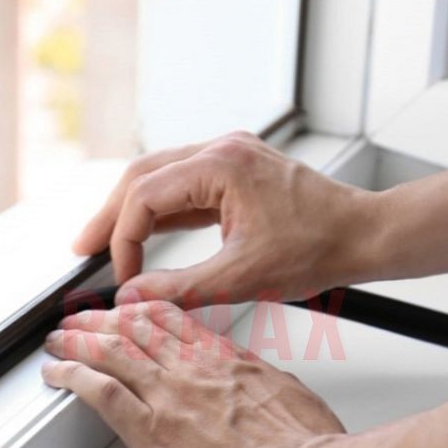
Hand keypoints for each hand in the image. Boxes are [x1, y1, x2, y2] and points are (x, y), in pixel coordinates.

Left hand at [42, 299, 345, 447]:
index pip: (172, 320)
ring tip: (57, 340)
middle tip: (79, 320)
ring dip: (77, 341)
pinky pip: (101, 392)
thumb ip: (260, 382)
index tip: (126, 311)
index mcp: (226, 358)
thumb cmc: (305, 447)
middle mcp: (193, 368)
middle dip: (100, 320)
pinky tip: (56, 373)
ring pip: (111, 350)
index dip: (140, 311)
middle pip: (134, 328)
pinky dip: (73, 376)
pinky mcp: (152, 431)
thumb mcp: (288, 393)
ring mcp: (170, 396)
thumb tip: (254, 381)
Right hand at [72, 131, 381, 306]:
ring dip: (134, 211)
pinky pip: (187, 186)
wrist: (364, 235)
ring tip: (106, 242)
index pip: (145, 196)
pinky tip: (147, 234)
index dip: (123, 239)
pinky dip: (164, 211)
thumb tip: (133, 297)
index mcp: (221, 165)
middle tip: (82, 246)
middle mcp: (222, 150)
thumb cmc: (320, 248)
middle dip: (111, 215)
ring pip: (161, 177)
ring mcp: (231, 156)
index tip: (121, 276)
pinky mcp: (238, 171)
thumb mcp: (242, 278)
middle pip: (143, 176)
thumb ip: (179, 288)